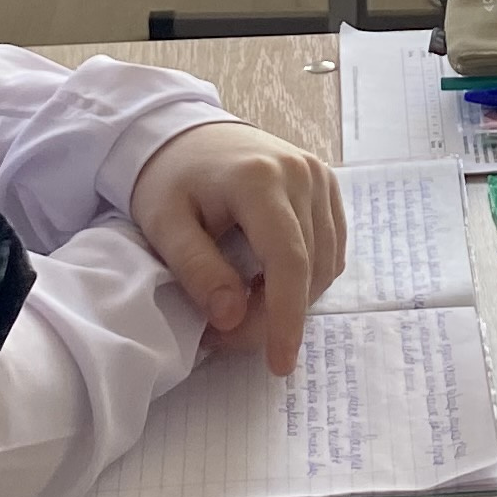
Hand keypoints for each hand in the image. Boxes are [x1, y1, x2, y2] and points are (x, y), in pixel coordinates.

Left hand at [127, 124, 344, 373]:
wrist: (182, 133)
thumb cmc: (168, 179)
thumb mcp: (164, 225)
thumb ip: (198, 270)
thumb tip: (232, 318)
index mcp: (260, 180)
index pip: (288, 261)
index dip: (286, 318)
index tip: (278, 364)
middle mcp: (301, 174)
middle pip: (308, 267)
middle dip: (277, 316)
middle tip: (228, 337)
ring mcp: (319, 176)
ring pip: (326, 262)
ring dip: (293, 298)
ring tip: (244, 306)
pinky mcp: (326, 184)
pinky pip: (331, 247)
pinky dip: (307, 276)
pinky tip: (269, 282)